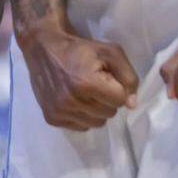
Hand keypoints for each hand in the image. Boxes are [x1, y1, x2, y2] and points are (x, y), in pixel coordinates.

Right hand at [17, 22, 137, 130]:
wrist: (45, 50)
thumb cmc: (82, 50)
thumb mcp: (111, 53)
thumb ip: (128, 77)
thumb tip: (132, 104)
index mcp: (87, 83)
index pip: (119, 100)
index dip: (119, 89)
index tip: (111, 78)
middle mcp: (71, 101)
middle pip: (108, 113)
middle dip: (109, 99)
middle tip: (99, 85)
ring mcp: (59, 112)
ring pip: (96, 123)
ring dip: (98, 110)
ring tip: (89, 93)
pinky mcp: (51, 119)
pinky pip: (81, 127)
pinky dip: (84, 116)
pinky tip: (79, 100)